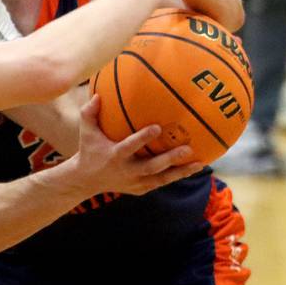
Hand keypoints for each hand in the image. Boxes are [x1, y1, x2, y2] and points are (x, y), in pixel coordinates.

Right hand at [69, 95, 203, 196]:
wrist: (86, 180)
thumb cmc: (89, 149)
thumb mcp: (85, 132)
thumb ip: (89, 113)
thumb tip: (97, 95)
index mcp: (115, 155)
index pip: (130, 147)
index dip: (143, 138)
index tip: (158, 127)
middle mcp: (126, 171)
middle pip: (151, 167)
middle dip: (169, 159)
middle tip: (187, 149)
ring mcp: (135, 182)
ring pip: (161, 179)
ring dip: (180, 172)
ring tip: (199, 163)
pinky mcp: (140, 189)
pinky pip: (161, 182)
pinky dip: (176, 177)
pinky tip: (192, 169)